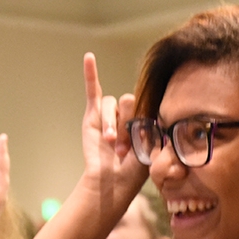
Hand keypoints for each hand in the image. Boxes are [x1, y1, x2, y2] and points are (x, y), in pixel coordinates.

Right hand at [80, 53, 147, 202]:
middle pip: (129, 102)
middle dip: (126, 125)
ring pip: (111, 104)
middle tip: (123, 148)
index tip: (140, 146)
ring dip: (111, 124)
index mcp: (146, 117)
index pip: (146, 105)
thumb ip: (150, 129)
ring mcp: (111, 112)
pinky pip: (92, 89)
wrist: (113, 180)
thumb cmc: (134, 169)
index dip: (142, 124)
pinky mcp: (93, 114)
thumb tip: (143, 115)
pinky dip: (90, 73)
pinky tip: (89, 57)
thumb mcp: (149, 148)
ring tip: (110, 142)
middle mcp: (129, 112)